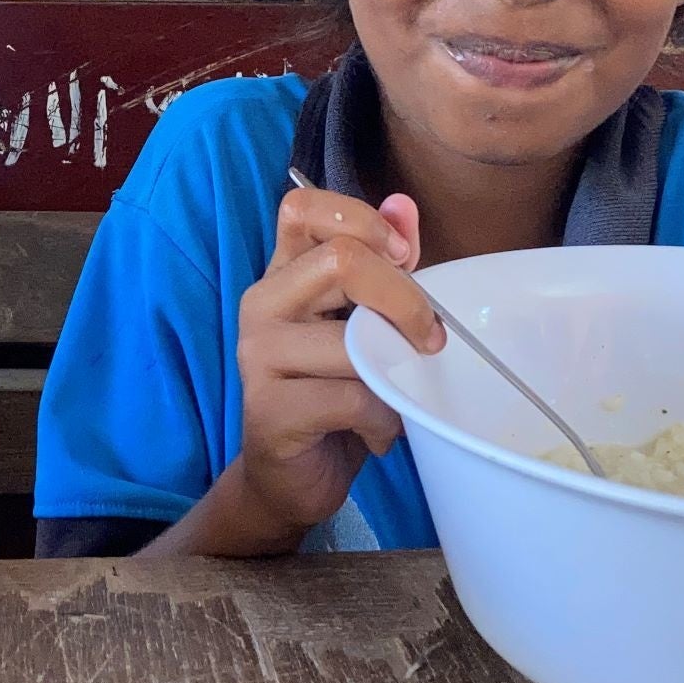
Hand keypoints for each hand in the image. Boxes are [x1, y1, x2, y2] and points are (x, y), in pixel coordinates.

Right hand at [226, 185, 442, 546]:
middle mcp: (261, 304)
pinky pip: (352, 397)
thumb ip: (382, 264)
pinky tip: (377, 433)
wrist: (291, 478)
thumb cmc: (334, 393)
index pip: (302, 206)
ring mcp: (258, 356)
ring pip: (352, 339)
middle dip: (403, 298)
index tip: (403, 258)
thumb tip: (402, 205)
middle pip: (340, 260)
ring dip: (395, 375)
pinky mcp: (268, 408)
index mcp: (282, 274)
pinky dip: (383, 418)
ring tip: (395, 399)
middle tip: (426, 339)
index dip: (362, 220)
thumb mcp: (362, 323)